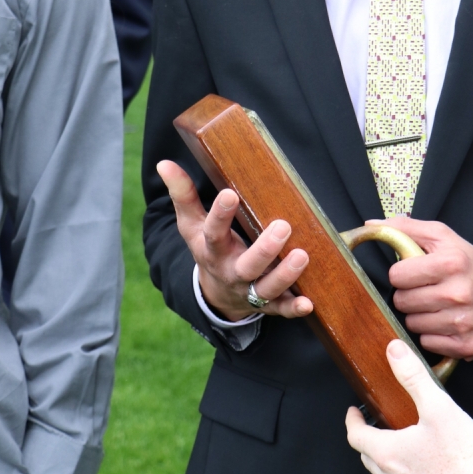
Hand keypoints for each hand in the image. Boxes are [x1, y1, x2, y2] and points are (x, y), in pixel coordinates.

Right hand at [157, 161, 313, 321]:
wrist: (216, 293)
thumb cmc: (208, 248)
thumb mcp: (191, 224)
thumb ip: (182, 194)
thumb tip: (164, 164)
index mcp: (212, 250)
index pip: (213, 232)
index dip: (220, 215)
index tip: (230, 194)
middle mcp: (232, 272)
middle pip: (246, 265)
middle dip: (264, 249)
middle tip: (283, 226)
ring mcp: (250, 290)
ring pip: (266, 288)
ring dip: (285, 275)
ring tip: (302, 255)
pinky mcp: (268, 304)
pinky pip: (281, 309)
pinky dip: (294, 308)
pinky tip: (308, 304)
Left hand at [346, 340, 472, 473]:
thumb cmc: (464, 453)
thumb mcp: (438, 405)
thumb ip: (413, 376)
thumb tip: (394, 351)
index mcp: (388, 453)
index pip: (355, 436)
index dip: (352, 421)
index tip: (354, 413)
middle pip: (369, 459)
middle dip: (371, 442)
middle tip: (381, 428)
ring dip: (389, 468)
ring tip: (403, 454)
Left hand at [367, 217, 472, 359]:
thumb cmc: (466, 262)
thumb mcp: (441, 237)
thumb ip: (405, 228)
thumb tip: (370, 225)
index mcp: (452, 263)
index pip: (397, 276)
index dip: (402, 274)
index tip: (414, 273)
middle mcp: (459, 293)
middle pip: (402, 302)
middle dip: (409, 295)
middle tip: (425, 289)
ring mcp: (464, 322)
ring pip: (412, 324)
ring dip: (419, 315)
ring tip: (435, 305)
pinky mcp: (466, 345)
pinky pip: (426, 343)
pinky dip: (431, 334)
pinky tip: (444, 322)